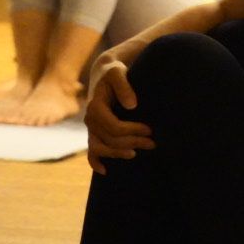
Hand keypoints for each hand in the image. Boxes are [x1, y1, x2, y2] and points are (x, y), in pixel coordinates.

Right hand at [84, 54, 152, 172]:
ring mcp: (91, 128)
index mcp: (95, 107)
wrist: (105, 74)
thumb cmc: (115, 72)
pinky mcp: (93, 132)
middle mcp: (90, 119)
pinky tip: (105, 171)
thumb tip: (131, 105)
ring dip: (118, 154)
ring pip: (101, 149)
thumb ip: (124, 86)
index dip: (132, 131)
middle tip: (153, 143)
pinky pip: (90, 151)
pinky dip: (95, 162)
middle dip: (133, 142)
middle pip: (110, 140)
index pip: (114, 127)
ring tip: (136, 154)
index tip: (150, 130)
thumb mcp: (118, 72)